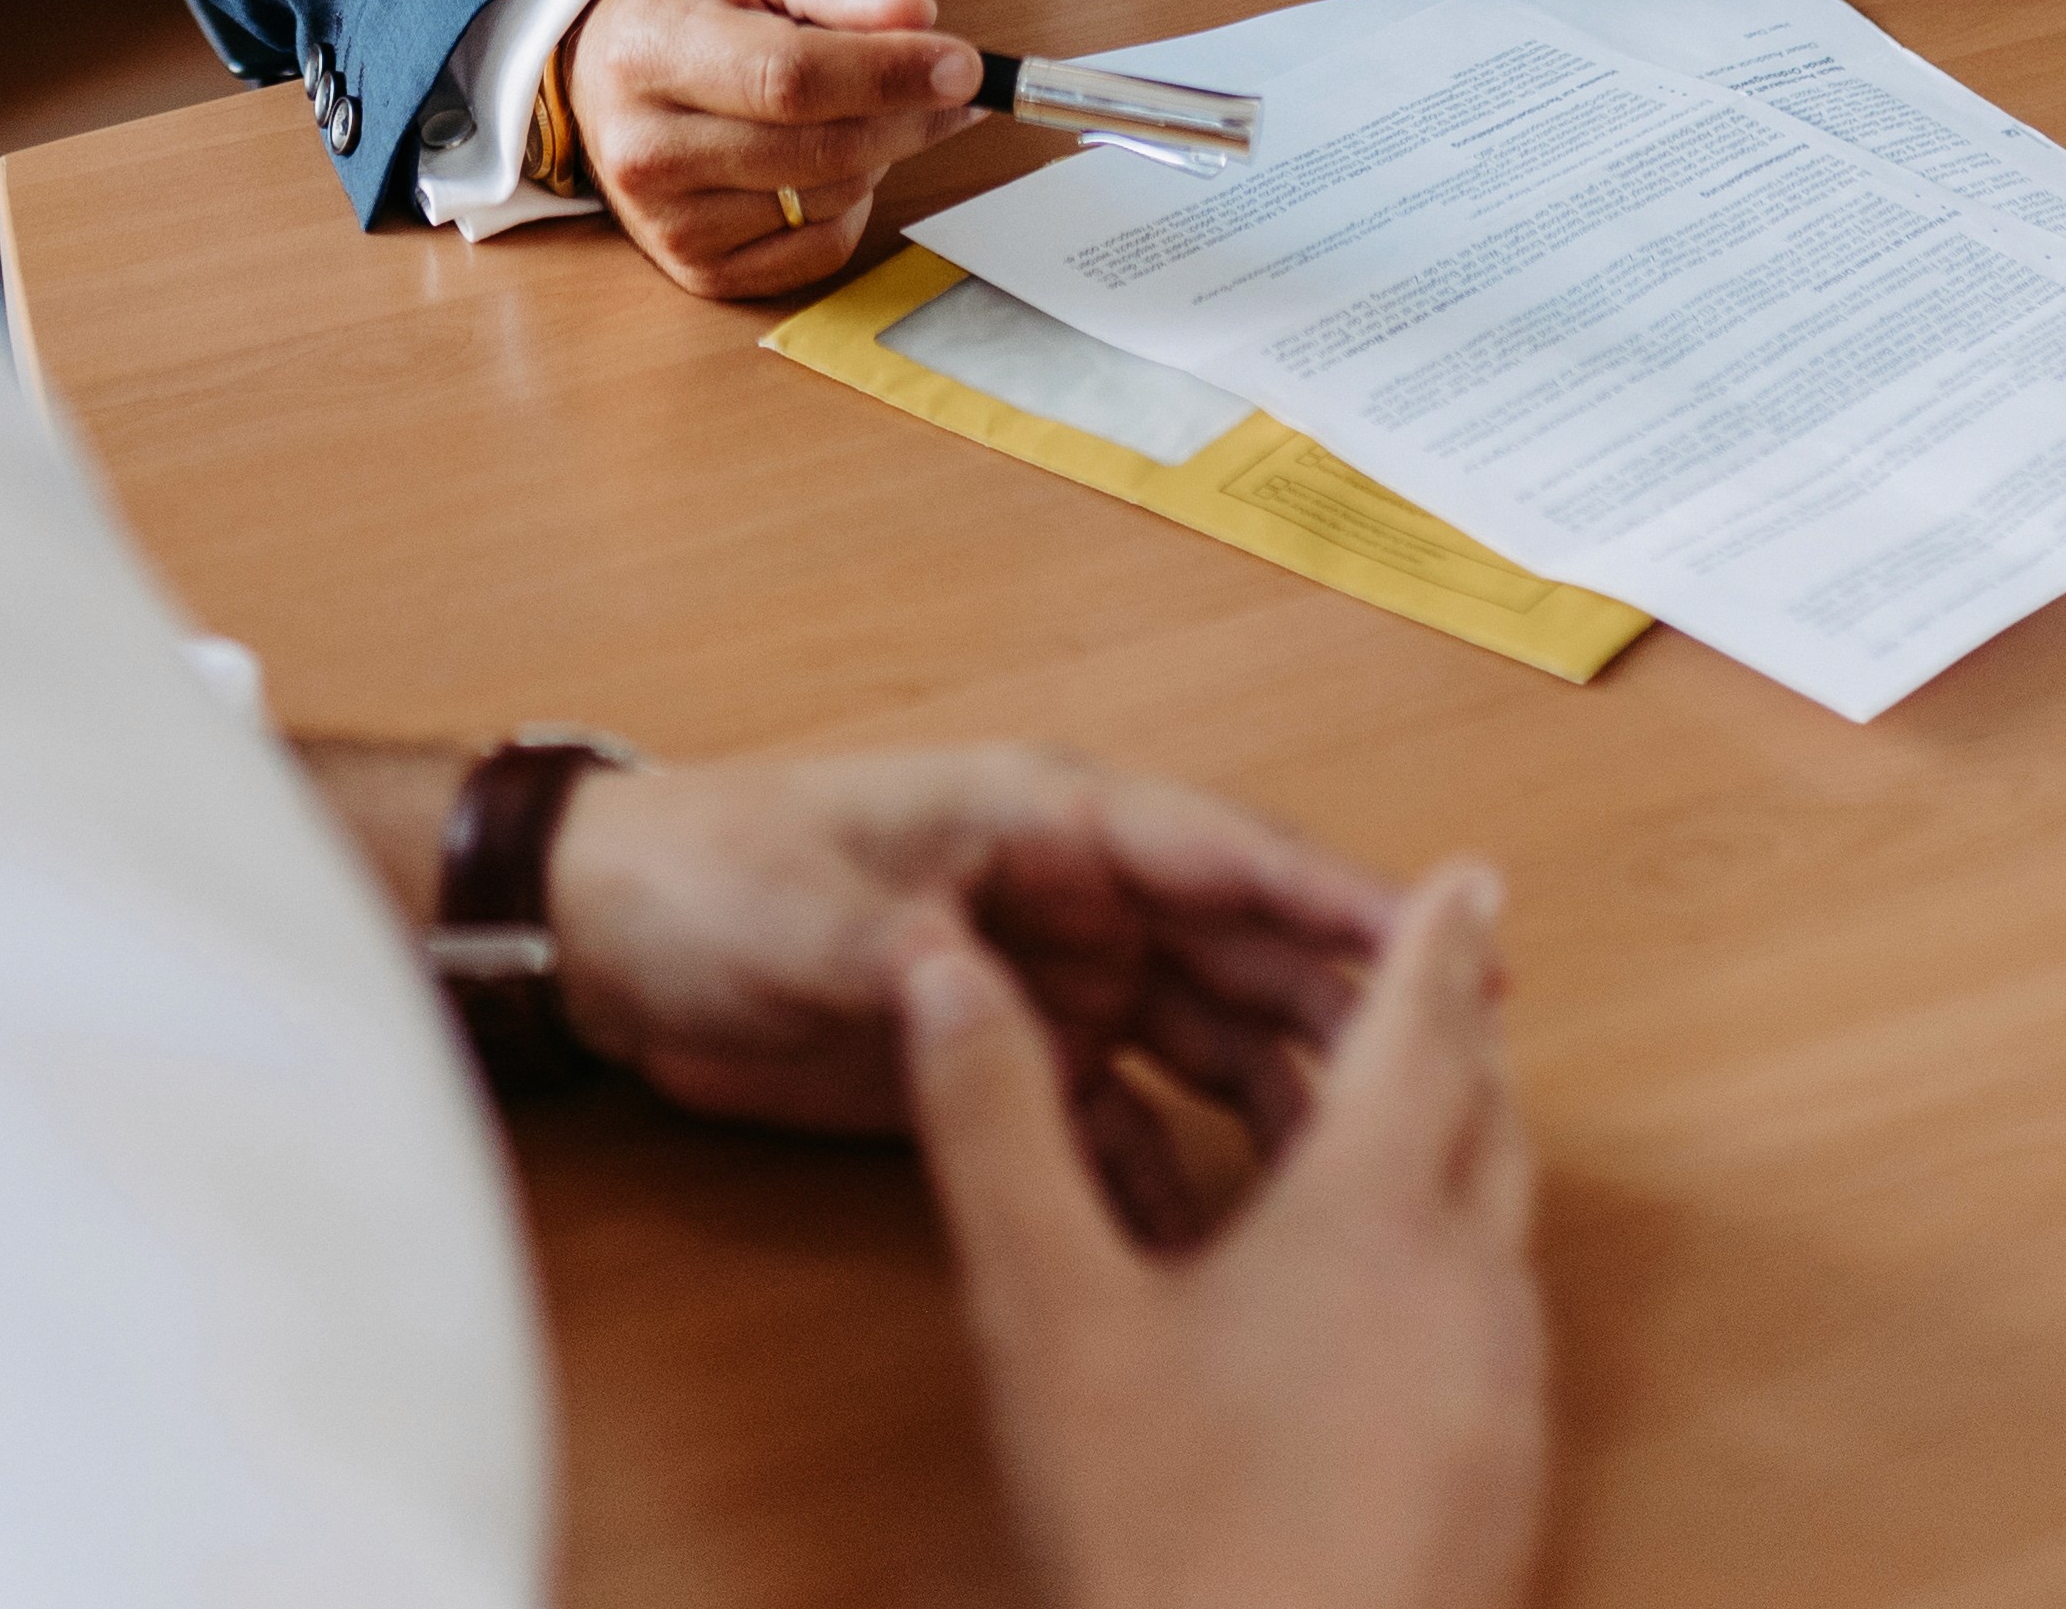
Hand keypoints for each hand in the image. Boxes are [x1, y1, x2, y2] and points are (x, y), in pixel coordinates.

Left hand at [544, 741, 1399, 1178]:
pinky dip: (1175, 1180)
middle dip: (1338, 1000)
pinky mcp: (1013, 1065)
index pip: (1212, 849)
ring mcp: (1051, 982)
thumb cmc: (713, 875)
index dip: (1324, 889)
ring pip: (1202, 1039)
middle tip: (1449, 1073)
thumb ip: (900, 943)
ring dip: (1274, 1098)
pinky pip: (1126, 1127)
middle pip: (1236, 948)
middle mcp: (1071, 895)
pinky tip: (1221, 1247)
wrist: (616, 938)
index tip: (1433, 926)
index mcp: (1041, 819)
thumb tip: (966, 976)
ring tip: (1358, 1180)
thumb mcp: (808, 909)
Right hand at [561, 0, 981, 297]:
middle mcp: (648, 149)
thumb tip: (915, 15)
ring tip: (862, 106)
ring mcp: (668, 223)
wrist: (606, 76)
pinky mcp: (698, 272)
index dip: (889, 74)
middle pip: (821, 148)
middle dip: (910, 113)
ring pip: (831, 198)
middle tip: (952, 79)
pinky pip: (821, 249)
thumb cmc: (692, 15)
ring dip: (881, 151)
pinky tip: (831, 159)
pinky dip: (852, 203)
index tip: (962, 64)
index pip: (791, 77)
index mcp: (656, 53)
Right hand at [905, 860, 1546, 1608]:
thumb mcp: (1048, 1322)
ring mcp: (1501, 1400)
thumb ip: (997, 1130)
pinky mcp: (1502, 1489)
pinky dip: (1441, 1265)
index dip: (1436, 939)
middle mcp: (1468, 1290)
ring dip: (1448, 1155)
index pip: (1425, 1027)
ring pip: (1496, 1229)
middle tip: (1421, 985)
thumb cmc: (1171, 1548)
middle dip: (1454, 1039)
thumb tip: (945, 979)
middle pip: (1487, 1120)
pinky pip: (1487, 1325)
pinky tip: (1358, 1317)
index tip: (1468, 875)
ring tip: (1371, 1135)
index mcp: (1374, 1217)